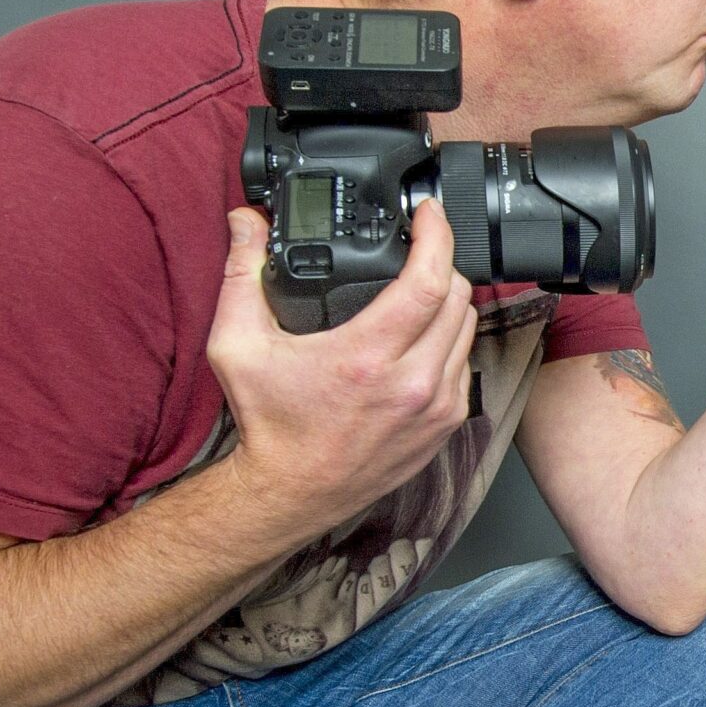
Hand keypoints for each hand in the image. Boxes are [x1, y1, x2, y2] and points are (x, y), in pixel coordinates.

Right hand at [205, 196, 478, 541]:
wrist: (289, 493)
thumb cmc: (268, 424)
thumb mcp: (237, 345)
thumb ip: (242, 275)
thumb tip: (245, 222)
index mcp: (367, 357)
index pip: (429, 280)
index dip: (437, 235)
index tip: (429, 214)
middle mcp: (411, 384)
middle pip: (459, 298)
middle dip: (442, 263)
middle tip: (419, 250)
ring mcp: (436, 407)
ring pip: (468, 329)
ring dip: (450, 302)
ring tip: (420, 290)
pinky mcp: (445, 425)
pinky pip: (465, 365)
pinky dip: (451, 342)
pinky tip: (422, 337)